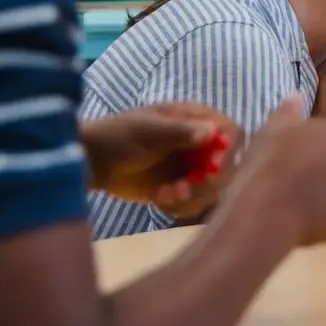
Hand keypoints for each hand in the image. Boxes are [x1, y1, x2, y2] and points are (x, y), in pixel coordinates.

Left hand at [81, 103, 238, 217]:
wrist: (94, 162)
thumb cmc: (121, 136)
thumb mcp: (150, 130)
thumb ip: (182, 131)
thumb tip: (214, 132)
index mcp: (197, 120)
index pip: (231, 133)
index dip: (228, 151)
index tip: (211, 167)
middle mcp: (201, 144)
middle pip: (227, 165)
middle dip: (207, 181)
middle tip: (183, 187)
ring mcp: (192, 168)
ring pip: (214, 188)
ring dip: (192, 196)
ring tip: (164, 194)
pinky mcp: (181, 189)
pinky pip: (195, 203)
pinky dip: (179, 205)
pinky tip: (159, 198)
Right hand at [225, 95, 325, 245]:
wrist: (268, 210)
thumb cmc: (264, 167)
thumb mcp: (267, 131)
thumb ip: (286, 112)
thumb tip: (297, 95)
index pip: (323, 136)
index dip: (307, 150)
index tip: (290, 161)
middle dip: (323, 169)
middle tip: (297, 184)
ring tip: (301, 206)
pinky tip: (307, 223)